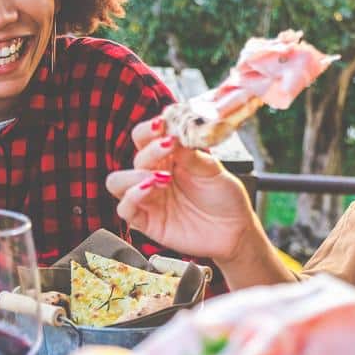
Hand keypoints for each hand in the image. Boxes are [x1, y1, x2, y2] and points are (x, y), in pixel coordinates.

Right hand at [106, 116, 259, 265]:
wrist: (236, 230)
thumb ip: (192, 155)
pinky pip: (125, 208)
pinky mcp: (146, 221)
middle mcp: (154, 175)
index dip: (149, 129)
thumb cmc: (225, 198)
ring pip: (118, 182)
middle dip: (150, 150)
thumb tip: (174, 135)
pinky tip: (149, 189)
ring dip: (135, 174)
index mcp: (169, 158)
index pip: (146, 137)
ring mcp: (149, 198)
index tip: (161, 124)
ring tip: (161, 177)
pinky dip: (132, 196)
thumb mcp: (213, 170)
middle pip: (135, 157)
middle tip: (168, 146)